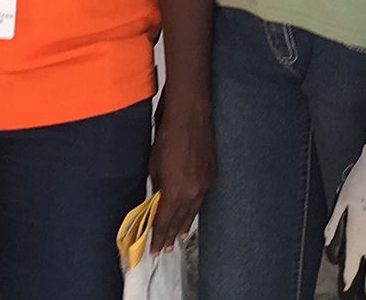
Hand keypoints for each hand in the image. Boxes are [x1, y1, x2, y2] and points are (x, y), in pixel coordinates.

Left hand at [147, 97, 212, 253]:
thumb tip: (158, 197)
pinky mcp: (211, 175)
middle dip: (171, 235)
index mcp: (175, 192)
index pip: (165, 221)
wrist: (190, 117)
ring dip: (184, 225)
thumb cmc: (166, 137)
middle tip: (165, 249)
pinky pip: (201, 199)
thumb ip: (157, 186)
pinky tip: (191, 214)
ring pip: (193, 212)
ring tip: (179, 238)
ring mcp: (204, 184)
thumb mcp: (154, 166)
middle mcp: (192, 193)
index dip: (158, 236)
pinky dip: (194, 210)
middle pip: (180, 221)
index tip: (154, 249)